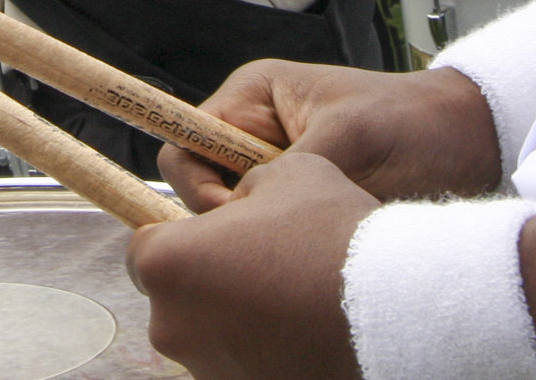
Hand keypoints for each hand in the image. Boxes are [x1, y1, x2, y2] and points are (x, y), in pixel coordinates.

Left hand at [126, 154, 371, 379]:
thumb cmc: (333, 237)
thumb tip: (241, 204)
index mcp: (169, 264)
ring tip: (292, 299)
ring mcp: (207, 370)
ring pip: (209, 334)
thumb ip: (244, 188)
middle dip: (208, 280)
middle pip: (175, 297)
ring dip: (236, 318)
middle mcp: (172, 326)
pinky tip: (303, 330)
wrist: (392, 315)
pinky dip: (262, 350)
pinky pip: (242, 364)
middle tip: (261, 263)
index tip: (213, 236)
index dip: (177, 237)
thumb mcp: (285, 175)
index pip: (144, 248)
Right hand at [159, 61, 499, 213]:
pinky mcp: (297, 201)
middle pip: (200, 185)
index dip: (198, 185)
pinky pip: (267, 229)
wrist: (473, 142)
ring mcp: (275, 169)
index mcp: (253, 98)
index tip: (235, 214)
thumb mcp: (351, 140)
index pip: (184, 143)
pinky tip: (316, 245)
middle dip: (230, 213)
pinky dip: (283, 242)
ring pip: (233, 215)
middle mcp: (254, 132)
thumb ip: (288, 170)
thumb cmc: (415, 123)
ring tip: (307, 233)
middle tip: (278, 228)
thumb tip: (240, 214)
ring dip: (261, 229)